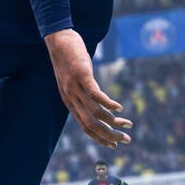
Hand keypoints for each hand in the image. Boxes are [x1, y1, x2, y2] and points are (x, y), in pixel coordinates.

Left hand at [45, 29, 131, 147]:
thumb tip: (98, 104)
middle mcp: (71, 97)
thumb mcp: (73, 81)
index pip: (85, 127)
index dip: (100, 138)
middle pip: (91, 124)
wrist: (57, 39)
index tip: (114, 145)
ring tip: (127, 124)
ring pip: (95, 112)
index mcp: (69, 102)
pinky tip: (119, 108)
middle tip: (127, 139)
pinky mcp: (81, 74)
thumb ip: (82, 94)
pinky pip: (95, 94)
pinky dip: (108, 103)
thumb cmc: (68, 59)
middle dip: (110, 135)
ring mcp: (75, 87)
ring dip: (113, 121)